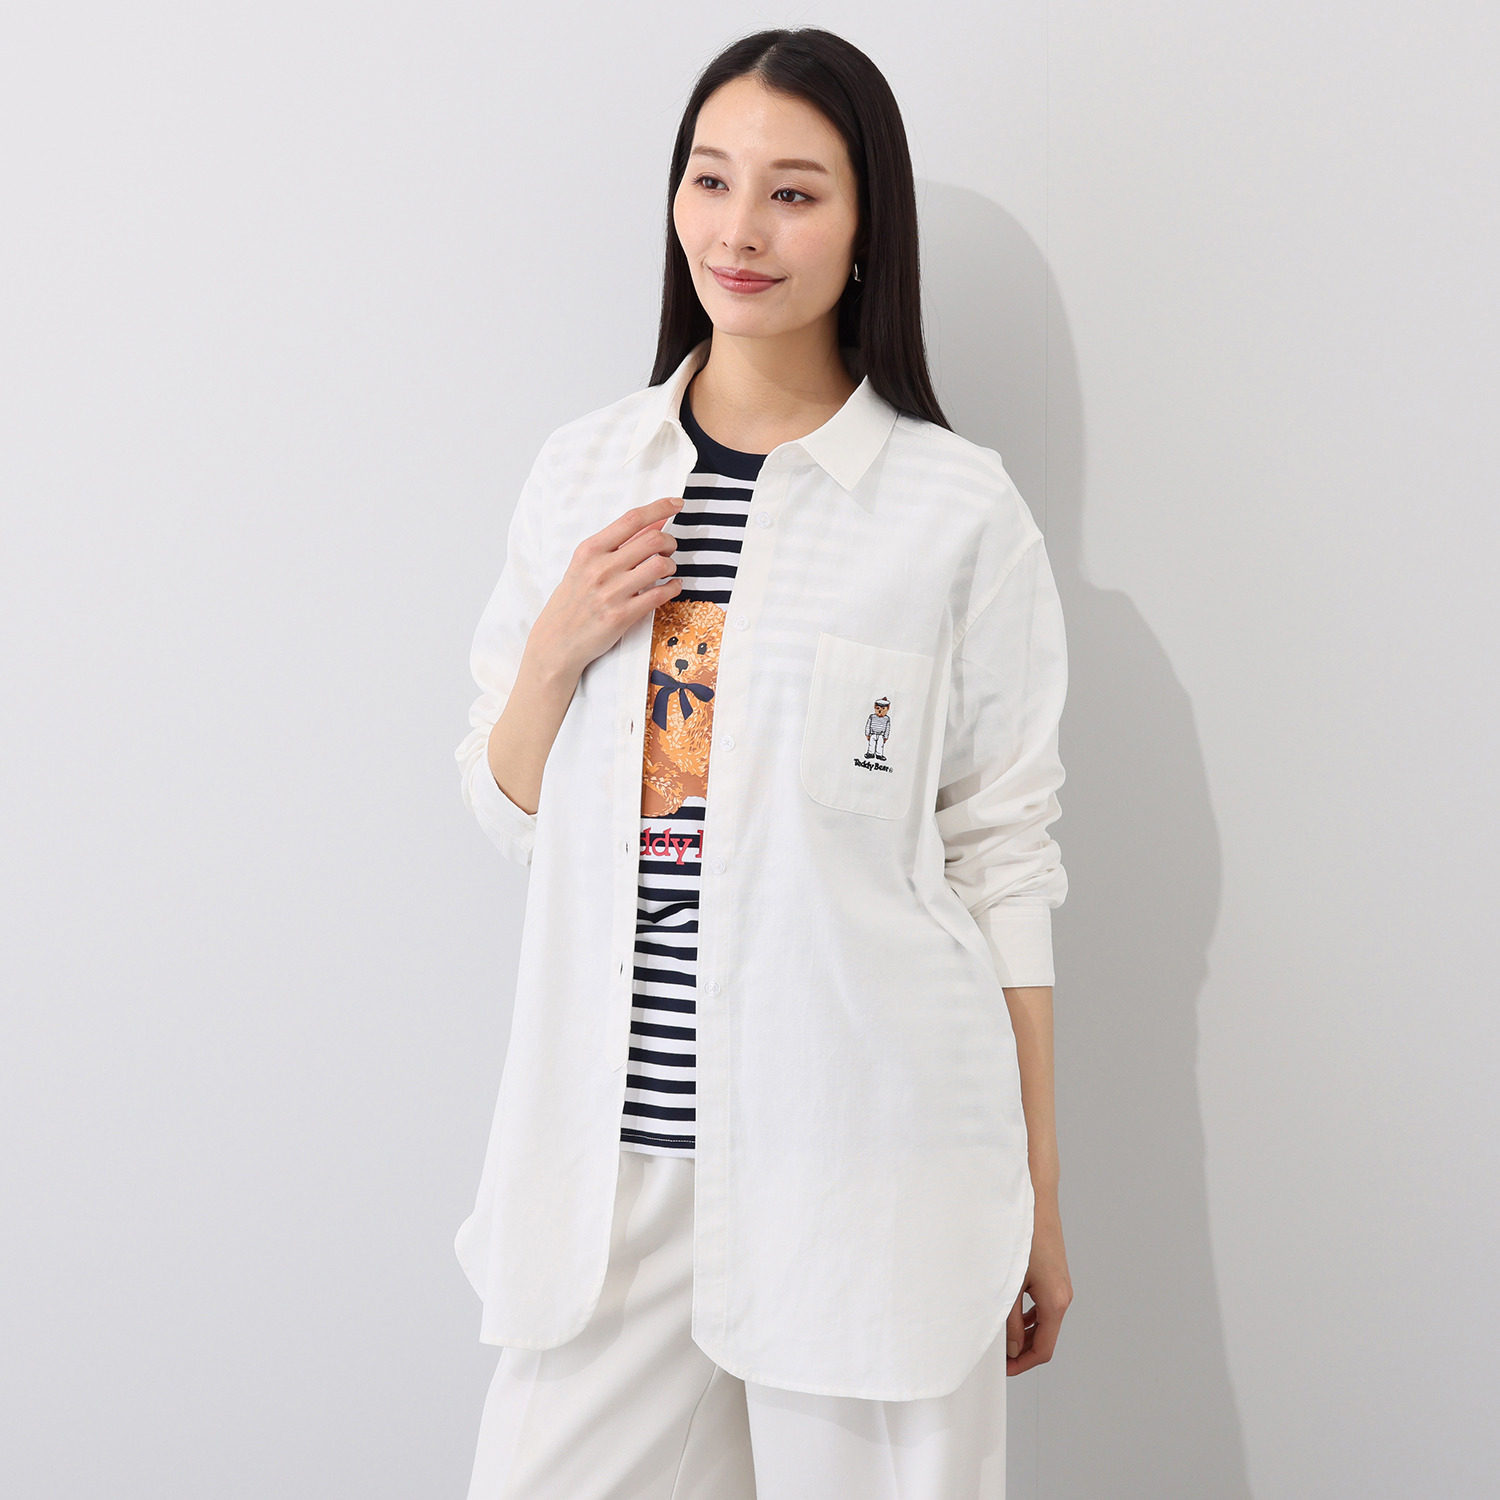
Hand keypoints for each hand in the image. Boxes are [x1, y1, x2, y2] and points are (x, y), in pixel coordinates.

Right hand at [528, 497, 682, 677]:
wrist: (556, 641)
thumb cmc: (572, 601)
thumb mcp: (585, 565)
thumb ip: (617, 544)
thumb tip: (652, 522)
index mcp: (589, 550)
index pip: (631, 519)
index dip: (660, 507)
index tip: (677, 503)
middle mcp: (600, 568)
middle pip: (653, 540)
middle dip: (669, 542)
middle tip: (668, 549)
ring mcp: (612, 592)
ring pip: (661, 565)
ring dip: (672, 565)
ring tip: (667, 570)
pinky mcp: (622, 616)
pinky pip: (661, 594)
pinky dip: (674, 587)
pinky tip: (671, 587)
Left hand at [1005, 1199, 1072, 1373]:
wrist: (1036, 1201)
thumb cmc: (1024, 1235)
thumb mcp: (1010, 1283)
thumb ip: (1009, 1319)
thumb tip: (1011, 1347)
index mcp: (1055, 1302)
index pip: (1043, 1349)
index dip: (1023, 1363)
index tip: (1005, 1369)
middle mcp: (1064, 1296)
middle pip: (1045, 1337)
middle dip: (1023, 1349)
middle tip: (999, 1354)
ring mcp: (1061, 1286)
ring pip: (1044, 1321)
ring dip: (1025, 1332)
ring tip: (1001, 1334)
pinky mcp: (1055, 1276)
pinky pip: (1044, 1305)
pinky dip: (1029, 1315)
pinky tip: (1011, 1312)